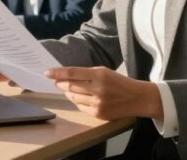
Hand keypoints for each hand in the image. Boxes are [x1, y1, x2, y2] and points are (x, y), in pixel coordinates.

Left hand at [46, 66, 161, 121]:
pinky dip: (77, 101)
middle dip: (61, 84)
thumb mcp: (104, 72)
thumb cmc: (119, 82)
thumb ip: (86, 73)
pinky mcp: (99, 114)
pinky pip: (81, 107)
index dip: (58, 73)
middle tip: (56, 81)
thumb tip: (66, 76)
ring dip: (68, 93)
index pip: (73, 73)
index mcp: (100, 75)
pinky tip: (77, 97)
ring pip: (74, 98)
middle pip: (71, 86)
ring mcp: (99, 104)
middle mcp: (98, 89)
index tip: (47, 73)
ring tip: (67, 89)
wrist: (138, 98)